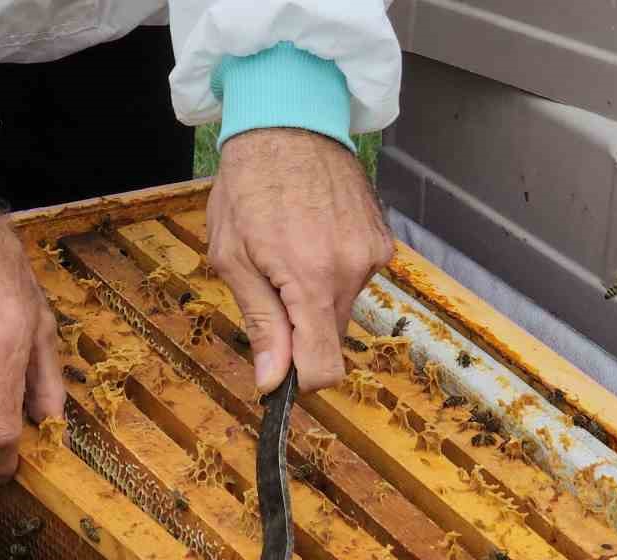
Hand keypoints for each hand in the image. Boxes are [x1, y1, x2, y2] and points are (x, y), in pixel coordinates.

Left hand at [207, 128, 393, 393]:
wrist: (289, 122)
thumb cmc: (250, 184)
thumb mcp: (235, 258)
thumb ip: (261, 322)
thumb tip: (271, 380)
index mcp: (311, 279)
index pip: (325, 367)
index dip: (300, 378)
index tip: (280, 367)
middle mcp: (351, 270)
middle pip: (331, 338)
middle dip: (301, 327)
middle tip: (270, 283)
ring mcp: (372, 253)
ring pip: (342, 308)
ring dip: (315, 296)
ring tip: (290, 249)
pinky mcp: (381, 240)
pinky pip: (355, 278)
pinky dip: (333, 270)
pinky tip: (312, 235)